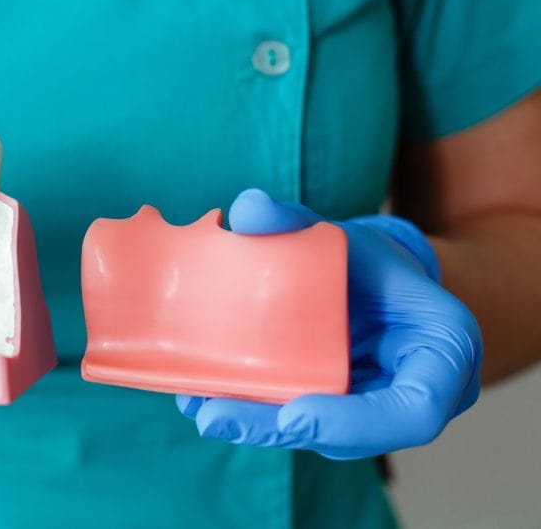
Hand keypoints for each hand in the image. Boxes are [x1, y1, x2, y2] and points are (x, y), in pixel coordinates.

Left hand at [176, 189, 481, 459]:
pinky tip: (204, 400)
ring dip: (259, 427)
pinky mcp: (342, 416)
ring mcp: (379, 411)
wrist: (376, 282)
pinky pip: (302, 421)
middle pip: (356, 436)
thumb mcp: (341, 234)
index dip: (356, 423)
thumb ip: (295, 220)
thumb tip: (247, 208)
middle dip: (281, 429)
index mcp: (442, 350)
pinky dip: (255, 414)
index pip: (415, 410)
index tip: (295, 415)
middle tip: (216, 417)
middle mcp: (418, 394)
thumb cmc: (369, 260)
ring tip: (202, 409)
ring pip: (321, 435)